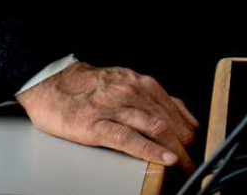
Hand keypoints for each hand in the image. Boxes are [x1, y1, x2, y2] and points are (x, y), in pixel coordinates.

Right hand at [15, 61, 199, 169]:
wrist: (49, 84)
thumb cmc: (86, 86)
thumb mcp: (123, 81)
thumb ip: (149, 96)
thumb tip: (180, 112)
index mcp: (138, 82)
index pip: (173, 108)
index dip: (188, 130)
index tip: (197, 147)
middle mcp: (130, 91)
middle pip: (168, 121)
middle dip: (186, 145)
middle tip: (194, 163)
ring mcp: (114, 107)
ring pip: (155, 127)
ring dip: (176, 150)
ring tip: (186, 166)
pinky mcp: (97, 125)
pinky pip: (129, 139)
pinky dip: (150, 150)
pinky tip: (164, 158)